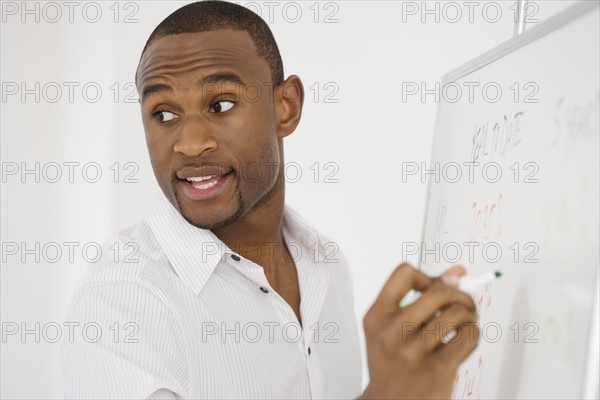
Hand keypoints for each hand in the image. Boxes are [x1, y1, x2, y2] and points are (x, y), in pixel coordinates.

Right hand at [359, 263, 478, 399]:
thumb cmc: (393, 364)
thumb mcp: (392, 330)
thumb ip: (422, 298)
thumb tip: (458, 272)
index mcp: (377, 317)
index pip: (403, 274)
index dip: (426, 276)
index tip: (433, 289)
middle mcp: (391, 333)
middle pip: (438, 292)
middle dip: (459, 294)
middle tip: (463, 304)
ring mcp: (413, 353)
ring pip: (458, 314)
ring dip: (469, 316)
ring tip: (465, 324)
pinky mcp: (437, 370)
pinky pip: (469, 337)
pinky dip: (473, 334)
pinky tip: (463, 341)